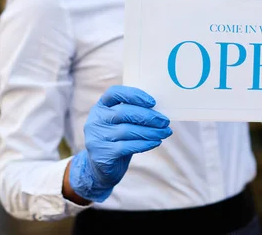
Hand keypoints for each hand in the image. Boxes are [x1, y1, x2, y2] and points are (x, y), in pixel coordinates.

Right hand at [68, 86, 171, 202]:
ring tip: (165, 132)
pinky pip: (128, 146)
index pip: (114, 92)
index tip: (153, 102)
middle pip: (124, 112)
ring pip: (128, 130)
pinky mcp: (102, 154)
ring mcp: (97, 137)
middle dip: (148, 116)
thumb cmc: (117, 139)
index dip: (134, 95)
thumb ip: (133, 113)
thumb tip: (160, 110)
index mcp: (100, 106)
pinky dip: (145, 144)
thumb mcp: (120, 122)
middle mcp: (95, 120)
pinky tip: (156, 142)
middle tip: (165, 121)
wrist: (101, 168)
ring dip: (151, 131)